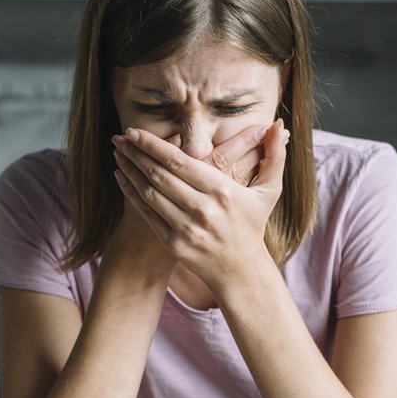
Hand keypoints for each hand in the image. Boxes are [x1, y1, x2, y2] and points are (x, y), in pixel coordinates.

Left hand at [111, 120, 288, 288]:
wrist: (240, 271)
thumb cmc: (252, 225)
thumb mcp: (268, 192)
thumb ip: (274, 157)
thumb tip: (279, 126)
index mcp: (223, 191)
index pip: (179, 161)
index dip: (153, 145)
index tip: (135, 131)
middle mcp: (202, 209)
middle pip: (159, 174)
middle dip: (135, 153)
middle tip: (118, 138)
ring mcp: (185, 228)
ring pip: (149, 192)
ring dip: (129, 170)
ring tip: (118, 154)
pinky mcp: (173, 243)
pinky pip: (147, 213)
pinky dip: (131, 194)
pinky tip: (121, 178)